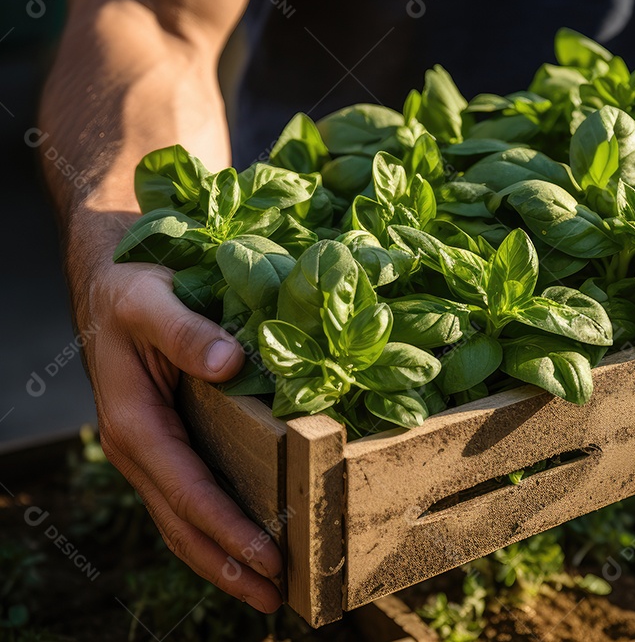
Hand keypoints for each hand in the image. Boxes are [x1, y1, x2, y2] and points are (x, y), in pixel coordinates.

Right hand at [77, 259, 282, 611]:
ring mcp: (151, 452)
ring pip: (183, 521)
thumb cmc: (131, 291)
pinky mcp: (166, 444)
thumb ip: (186, 331)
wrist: (108, 285)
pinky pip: (189, 498)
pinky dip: (216, 529)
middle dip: (229, 567)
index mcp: (135, 424)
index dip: (228, 528)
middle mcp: (139, 449)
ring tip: (268, 591)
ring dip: (223, 561)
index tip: (270, 558)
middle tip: (278, 599)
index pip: (188, 491)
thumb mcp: (153, 301)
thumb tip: (228, 363)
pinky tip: (246, 543)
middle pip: (183, 524)